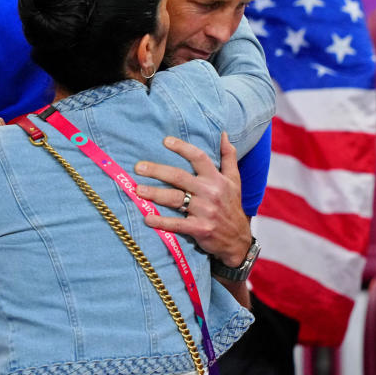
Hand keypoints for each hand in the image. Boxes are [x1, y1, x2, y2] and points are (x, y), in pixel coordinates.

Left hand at [134, 133, 251, 266]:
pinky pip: (177, 224)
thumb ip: (229, 156)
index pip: (199, 158)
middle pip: (180, 177)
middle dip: (157, 171)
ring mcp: (205, 211)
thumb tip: (223, 134)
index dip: (182, 148)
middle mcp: (211, 192)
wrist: (238, 240)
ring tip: (137, 190)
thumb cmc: (232, 206)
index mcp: (217, 179)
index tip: (165, 141)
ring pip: (175, 199)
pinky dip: (161, 222)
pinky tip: (147, 218)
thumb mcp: (235, 180)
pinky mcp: (200, 229)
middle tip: (138, 167)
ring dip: (155, 194)